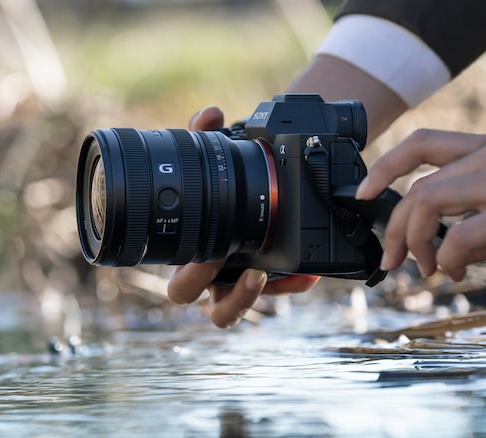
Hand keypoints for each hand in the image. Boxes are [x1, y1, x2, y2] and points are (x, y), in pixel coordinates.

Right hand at [167, 106, 319, 327]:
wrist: (255, 190)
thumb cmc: (226, 184)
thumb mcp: (217, 159)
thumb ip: (209, 136)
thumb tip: (210, 114)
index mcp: (189, 253)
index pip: (177, 281)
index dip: (188, 274)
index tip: (207, 253)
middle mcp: (208, 274)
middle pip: (190, 297)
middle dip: (203, 280)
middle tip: (223, 257)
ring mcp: (235, 281)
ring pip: (228, 311)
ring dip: (246, 296)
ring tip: (266, 274)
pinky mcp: (268, 281)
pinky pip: (278, 292)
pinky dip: (291, 284)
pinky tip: (308, 272)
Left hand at [356, 129, 485, 280]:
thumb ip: (471, 216)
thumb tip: (433, 248)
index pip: (422, 142)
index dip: (383, 165)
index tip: (362, 194)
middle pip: (417, 186)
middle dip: (394, 228)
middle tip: (392, 259)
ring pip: (426, 203)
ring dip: (414, 242)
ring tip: (425, 267)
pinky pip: (458, 236)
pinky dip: (447, 260)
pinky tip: (455, 272)